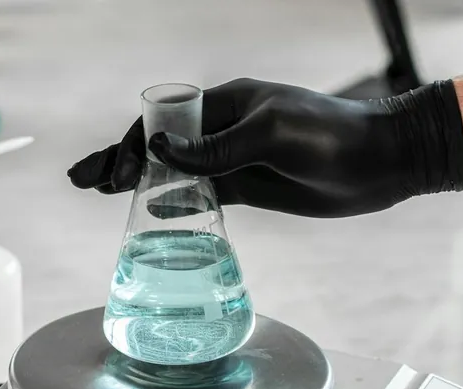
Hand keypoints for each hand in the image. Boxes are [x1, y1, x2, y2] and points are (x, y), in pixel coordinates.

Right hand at [68, 78, 462, 217]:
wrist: (381, 162)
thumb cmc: (331, 137)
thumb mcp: (271, 135)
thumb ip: (216, 148)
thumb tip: (161, 152)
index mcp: (225, 104)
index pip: (163, 122)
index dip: (134, 146)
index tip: (118, 176)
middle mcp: (224, 130)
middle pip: (158, 145)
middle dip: (119, 160)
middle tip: (82, 180)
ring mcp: (235, 159)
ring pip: (174, 171)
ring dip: (137, 181)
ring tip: (99, 191)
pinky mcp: (250, 186)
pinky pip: (201, 193)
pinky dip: (172, 201)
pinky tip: (148, 210)